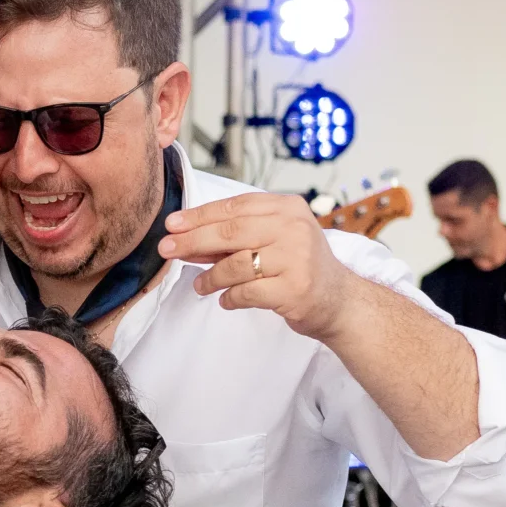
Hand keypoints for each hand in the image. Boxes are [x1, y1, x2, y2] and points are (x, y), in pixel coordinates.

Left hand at [162, 192, 355, 340]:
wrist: (338, 299)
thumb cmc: (299, 266)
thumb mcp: (275, 237)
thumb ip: (237, 235)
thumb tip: (186, 237)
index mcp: (288, 208)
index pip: (235, 206)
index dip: (200, 215)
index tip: (173, 224)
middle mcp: (294, 228)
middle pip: (230, 231)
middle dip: (193, 240)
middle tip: (167, 249)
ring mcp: (296, 258)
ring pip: (235, 264)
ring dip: (210, 277)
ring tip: (200, 285)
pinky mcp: (294, 289)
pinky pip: (247, 292)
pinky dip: (230, 298)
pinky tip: (226, 300)